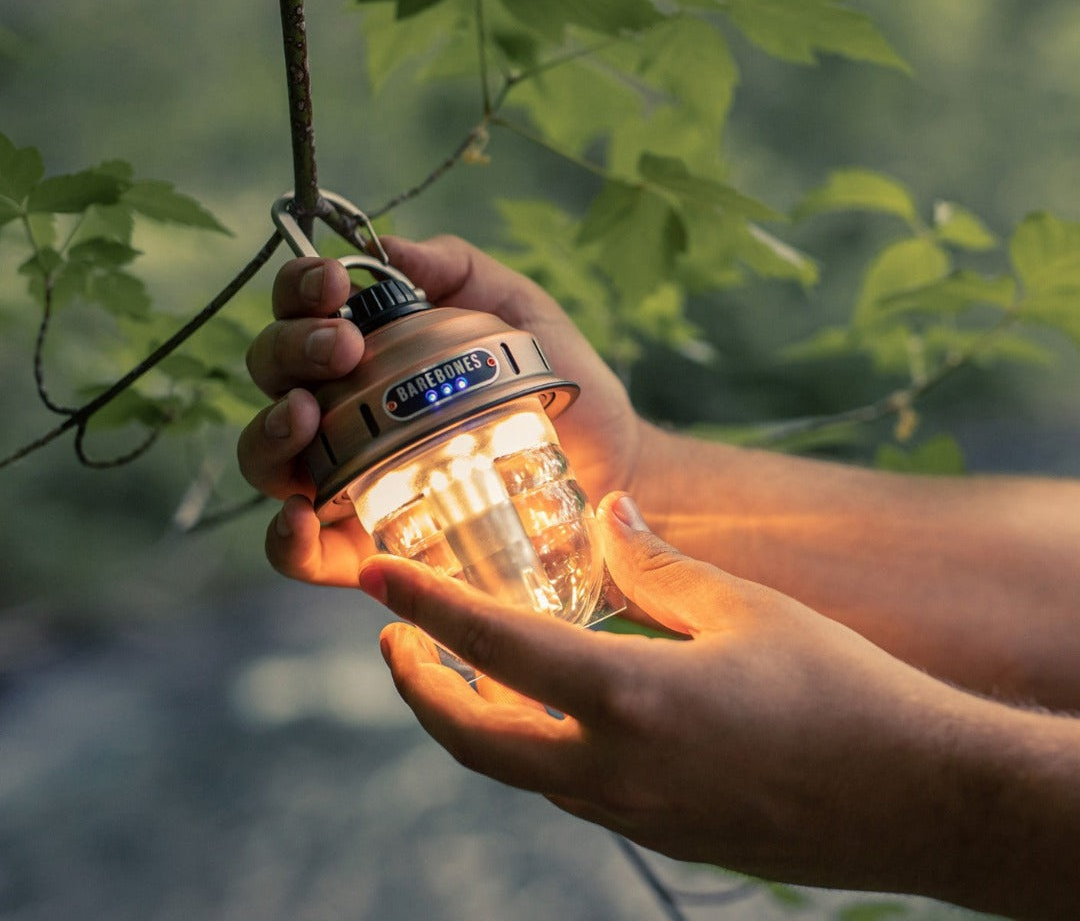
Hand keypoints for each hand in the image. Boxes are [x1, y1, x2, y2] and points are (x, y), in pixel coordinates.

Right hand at [237, 236, 643, 586]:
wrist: (608, 461)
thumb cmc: (558, 383)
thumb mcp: (515, 309)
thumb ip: (457, 270)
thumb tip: (386, 249)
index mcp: (372, 350)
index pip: (305, 310)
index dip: (301, 289)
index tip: (334, 284)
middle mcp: (344, 409)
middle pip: (274, 374)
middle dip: (291, 350)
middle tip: (342, 348)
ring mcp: (348, 479)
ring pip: (268, 458)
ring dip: (270, 432)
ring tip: (305, 417)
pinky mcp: (367, 547)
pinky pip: (302, 551)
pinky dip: (286, 537)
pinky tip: (302, 516)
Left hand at [364, 492, 988, 897]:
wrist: (913, 797)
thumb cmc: (839, 692)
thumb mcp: (745, 608)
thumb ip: (657, 563)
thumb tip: (608, 512)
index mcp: (627, 696)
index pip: (491, 645)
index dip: (422, 605)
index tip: (373, 576)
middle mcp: (611, 768)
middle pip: (470, 736)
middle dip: (417, 686)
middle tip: (394, 638)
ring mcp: (629, 814)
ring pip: (512, 767)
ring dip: (469, 715)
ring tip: (459, 665)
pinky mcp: (658, 832)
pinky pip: (564, 786)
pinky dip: (529, 741)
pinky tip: (550, 703)